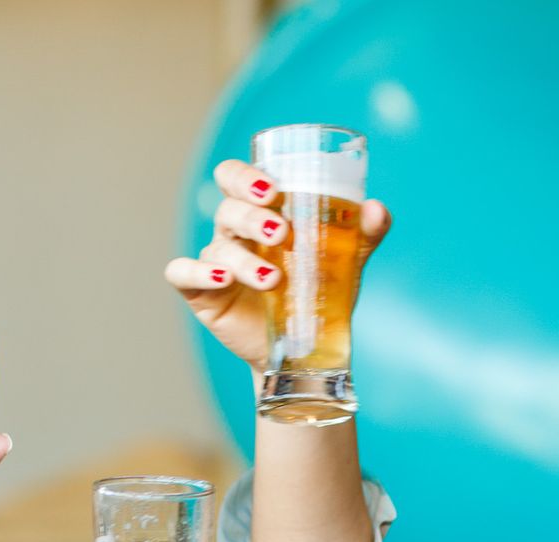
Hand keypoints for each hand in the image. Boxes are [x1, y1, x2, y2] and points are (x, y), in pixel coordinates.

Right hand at [164, 159, 390, 370]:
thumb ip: (364, 232)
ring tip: (274, 279)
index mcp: (259, 212)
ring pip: (216, 246)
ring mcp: (215, 262)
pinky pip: (182, 273)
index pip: (235, 177)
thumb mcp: (346, 259)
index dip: (244, 175)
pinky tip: (223, 279)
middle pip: (227, 208)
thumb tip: (376, 209)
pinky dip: (198, 272)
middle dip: (252, 217)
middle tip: (282, 234)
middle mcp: (233, 232)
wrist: (304, 348)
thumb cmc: (318, 292)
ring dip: (244, 259)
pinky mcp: (202, 295)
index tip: (273, 189)